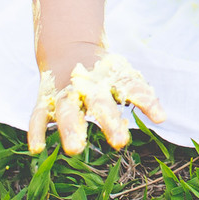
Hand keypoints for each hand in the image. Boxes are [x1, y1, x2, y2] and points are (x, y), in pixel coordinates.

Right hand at [27, 52, 165, 154]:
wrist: (70, 48)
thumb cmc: (104, 72)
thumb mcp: (123, 77)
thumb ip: (140, 95)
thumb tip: (162, 118)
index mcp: (111, 77)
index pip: (132, 87)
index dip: (146, 101)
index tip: (160, 117)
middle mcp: (89, 85)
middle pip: (100, 102)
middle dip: (110, 121)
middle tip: (121, 142)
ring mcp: (65, 92)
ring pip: (67, 109)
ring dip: (71, 128)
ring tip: (76, 150)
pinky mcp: (44, 101)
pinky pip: (37, 116)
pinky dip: (36, 131)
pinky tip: (37, 149)